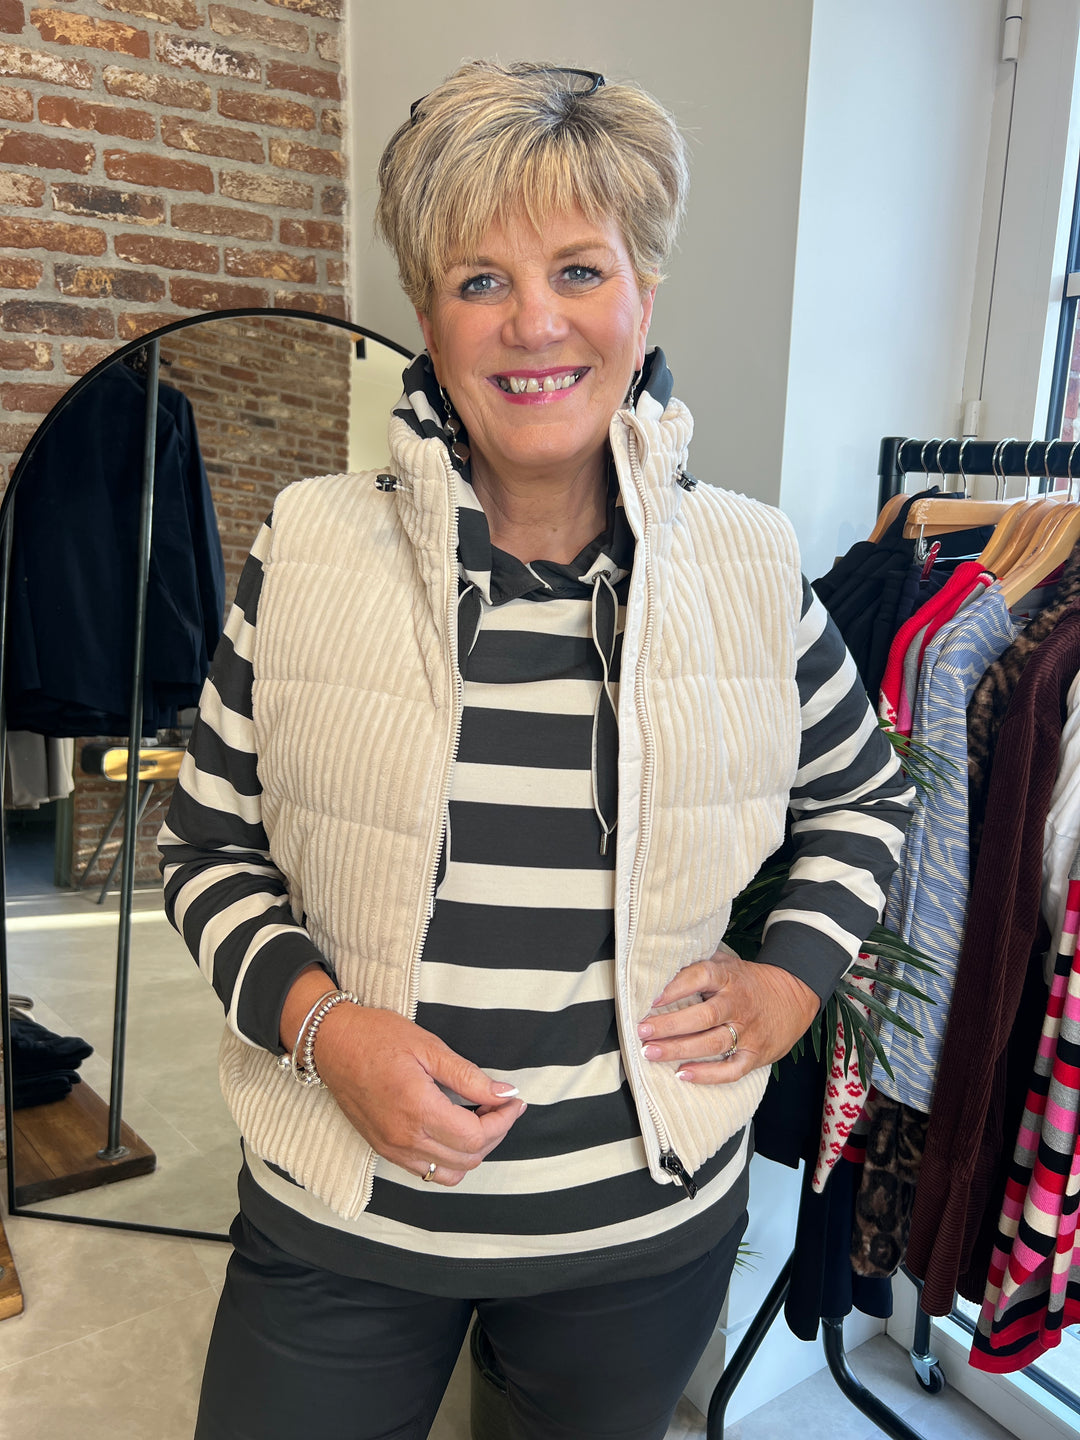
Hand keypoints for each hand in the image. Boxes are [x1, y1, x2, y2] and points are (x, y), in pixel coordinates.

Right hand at [311, 1003, 525, 1186]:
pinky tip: (454, 1130)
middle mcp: (404, 1138)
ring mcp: (392, 1149)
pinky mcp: (384, 1150)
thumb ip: (469, 1076)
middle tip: (501, 1105)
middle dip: (494, 1134)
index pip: (476, 1136)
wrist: (331, 1043)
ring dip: (473, 1151)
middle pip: (468, 1158)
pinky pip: (427, 1172)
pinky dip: (450, 1160)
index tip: (513, 1101)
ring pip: (450, 1173)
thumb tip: (506, 1093)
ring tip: (479, 1119)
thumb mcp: (429, 1047)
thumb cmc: (377, 1036)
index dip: (503, 1121)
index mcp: (417, 1109)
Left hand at [636, 943, 819, 1084]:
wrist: (795, 995)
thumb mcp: (729, 963)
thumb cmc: (750, 981)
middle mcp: (738, 1004)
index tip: (653, 997)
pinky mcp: (756, 1055)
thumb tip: (662, 964)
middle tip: (642, 1031)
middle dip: (669, 1025)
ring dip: (679, 1050)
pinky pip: (731, 1070)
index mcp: (729, 978)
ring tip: (651, 1053)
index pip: (702, 977)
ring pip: (712, 1043)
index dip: (677, 987)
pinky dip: (707, 1075)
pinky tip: (683, 1075)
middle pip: (702, 1016)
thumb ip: (700, 964)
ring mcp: (748, 1032)